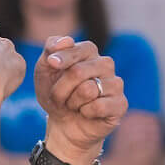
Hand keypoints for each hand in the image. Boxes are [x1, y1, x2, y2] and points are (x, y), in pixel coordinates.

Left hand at [33, 35, 125, 157]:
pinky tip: (86, 113)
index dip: (63, 57)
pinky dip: (85, 112)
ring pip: (87, 90)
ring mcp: (115, 84)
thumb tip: (66, 40)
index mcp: (89, 52)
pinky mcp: (121, 104)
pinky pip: (98, 106)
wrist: (63, 124)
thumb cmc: (55, 93)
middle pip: (78, 72)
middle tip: (58, 97)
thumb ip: (50, 49)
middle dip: (60, 89)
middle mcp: (105, 65)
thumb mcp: (44, 70)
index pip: (80, 48)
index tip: (51, 64)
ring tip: (73, 105)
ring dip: (72, 102)